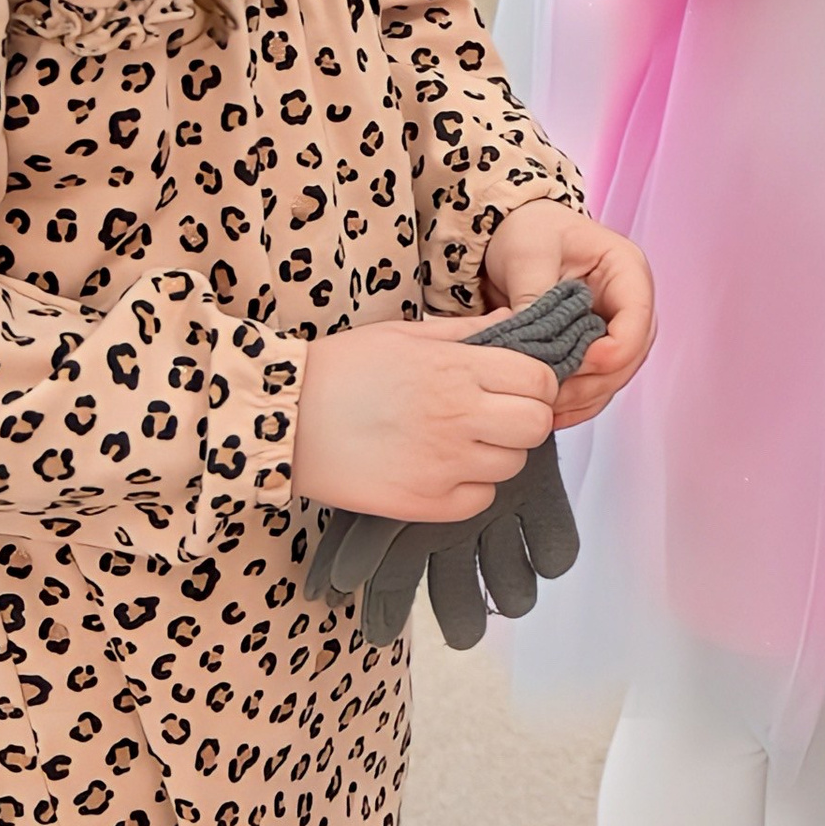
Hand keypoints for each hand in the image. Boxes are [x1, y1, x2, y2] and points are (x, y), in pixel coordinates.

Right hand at [291, 319, 559, 530]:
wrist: (285, 420)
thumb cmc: (342, 370)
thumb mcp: (405, 334)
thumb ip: (465, 332)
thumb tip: (510, 321)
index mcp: (457, 368)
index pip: (539, 381)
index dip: (535, 384)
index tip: (516, 386)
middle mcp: (459, 416)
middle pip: (536, 426)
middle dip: (525, 420)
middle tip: (496, 417)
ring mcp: (444, 464)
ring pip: (512, 465)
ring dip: (497, 454)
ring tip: (460, 442)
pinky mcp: (425, 503)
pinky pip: (480, 500)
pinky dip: (470, 488)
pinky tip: (442, 469)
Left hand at [479, 201, 655, 429]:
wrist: (514, 235)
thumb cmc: (531, 231)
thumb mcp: (528, 254)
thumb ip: (535, 298)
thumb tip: (534, 344)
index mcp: (627, 270)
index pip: (639, 318)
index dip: (614, 349)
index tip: (579, 362)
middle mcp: (630, 303)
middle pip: (631, 356)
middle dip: (594, 380)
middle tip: (552, 391)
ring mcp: (615, 329)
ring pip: (614, 377)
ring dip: (583, 397)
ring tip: (543, 403)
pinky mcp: (596, 350)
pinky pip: (596, 386)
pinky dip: (575, 403)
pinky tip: (549, 410)